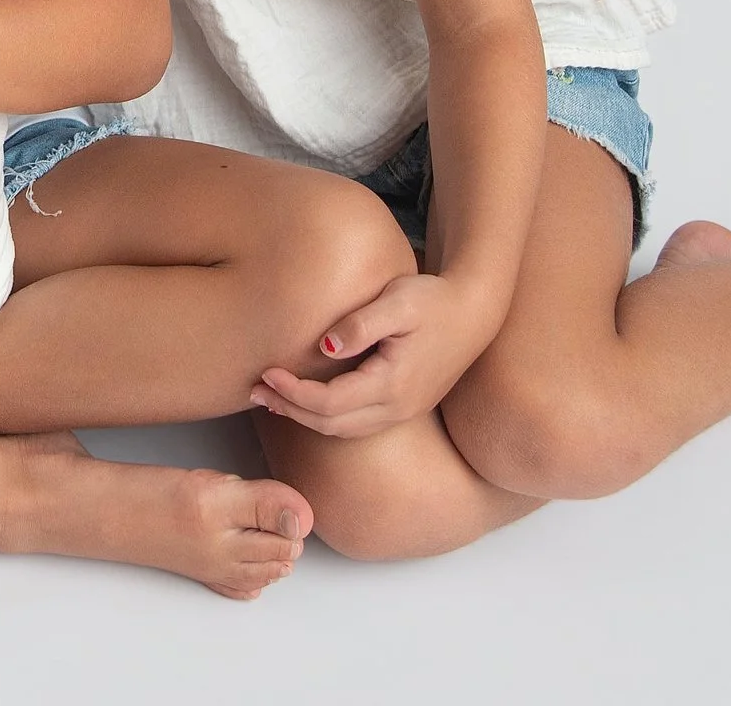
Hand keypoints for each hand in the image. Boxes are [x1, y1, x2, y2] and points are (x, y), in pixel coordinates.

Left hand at [249, 272, 500, 437]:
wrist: (475, 312)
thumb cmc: (435, 301)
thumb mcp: (399, 301)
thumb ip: (361, 324)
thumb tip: (324, 346)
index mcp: (393, 384)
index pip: (331, 403)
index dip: (294, 392)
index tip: (266, 370)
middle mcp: (397, 408)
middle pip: (331, 424)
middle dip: (290, 409)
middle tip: (255, 387)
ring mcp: (402, 412)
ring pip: (342, 429)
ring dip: (304, 416)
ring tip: (270, 396)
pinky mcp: (403, 407)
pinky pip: (356, 423)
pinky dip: (325, 416)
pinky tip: (306, 399)